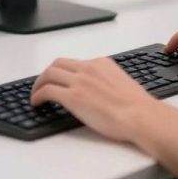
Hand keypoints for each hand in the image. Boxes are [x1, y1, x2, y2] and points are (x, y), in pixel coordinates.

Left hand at [30, 57, 156, 142]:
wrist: (141, 116)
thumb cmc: (137, 107)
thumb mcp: (121, 83)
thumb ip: (107, 81)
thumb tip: (98, 91)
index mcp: (101, 64)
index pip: (74, 62)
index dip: (62, 71)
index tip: (59, 80)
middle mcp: (88, 68)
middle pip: (57, 64)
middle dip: (47, 74)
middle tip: (42, 85)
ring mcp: (80, 81)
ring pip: (49, 74)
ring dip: (38, 84)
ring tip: (36, 95)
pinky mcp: (73, 97)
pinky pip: (47, 91)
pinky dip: (37, 95)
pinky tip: (37, 103)